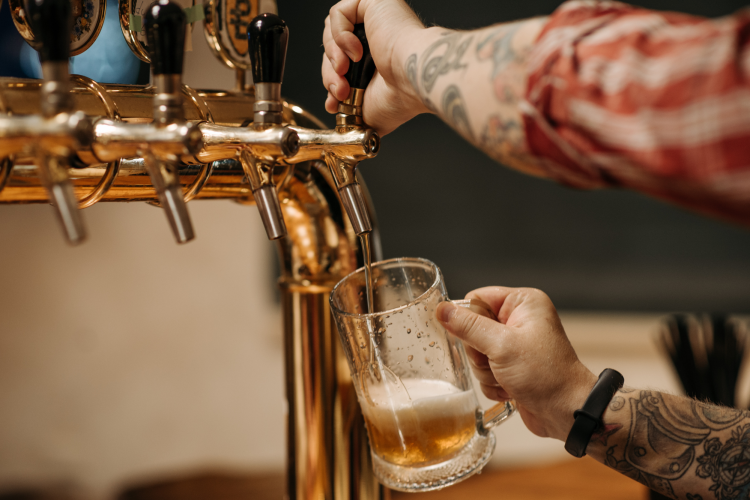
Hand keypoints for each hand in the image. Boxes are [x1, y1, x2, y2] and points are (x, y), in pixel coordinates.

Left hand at [322, 0, 429, 134]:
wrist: (413, 80)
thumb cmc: (401, 97)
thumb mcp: (368, 109)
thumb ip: (351, 108)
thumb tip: (336, 110)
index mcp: (379, 58)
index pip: (341, 62)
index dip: (332, 81)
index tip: (334, 101)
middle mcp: (378, 35)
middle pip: (333, 48)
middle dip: (330, 73)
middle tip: (340, 91)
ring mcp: (375, 17)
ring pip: (332, 30)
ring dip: (332, 56)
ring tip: (344, 72)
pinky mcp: (372, 2)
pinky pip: (339, 13)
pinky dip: (340, 35)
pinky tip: (355, 52)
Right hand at [436, 287, 597, 440]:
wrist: (566, 411)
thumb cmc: (546, 375)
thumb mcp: (502, 346)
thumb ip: (468, 327)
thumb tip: (442, 310)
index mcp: (522, 303)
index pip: (476, 299)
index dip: (470, 321)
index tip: (480, 340)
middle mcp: (519, 320)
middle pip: (472, 329)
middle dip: (479, 353)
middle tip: (497, 362)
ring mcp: (515, 344)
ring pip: (476, 353)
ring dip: (486, 371)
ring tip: (507, 378)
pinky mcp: (511, 366)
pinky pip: (484, 370)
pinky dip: (492, 383)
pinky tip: (509, 388)